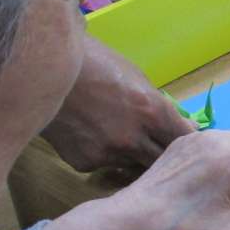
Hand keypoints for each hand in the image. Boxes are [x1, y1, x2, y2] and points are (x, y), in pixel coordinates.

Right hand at [42, 36, 193, 171]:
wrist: (41, 66)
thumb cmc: (94, 63)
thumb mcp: (136, 78)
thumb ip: (162, 108)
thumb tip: (186, 127)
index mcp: (153, 112)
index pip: (185, 141)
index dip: (188, 144)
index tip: (187, 145)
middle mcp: (134, 138)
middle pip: (163, 163)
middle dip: (164, 158)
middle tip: (161, 151)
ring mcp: (108, 153)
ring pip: (133, 165)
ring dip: (133, 156)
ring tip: (117, 133)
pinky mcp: (84, 162)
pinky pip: (104, 164)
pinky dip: (103, 154)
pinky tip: (90, 133)